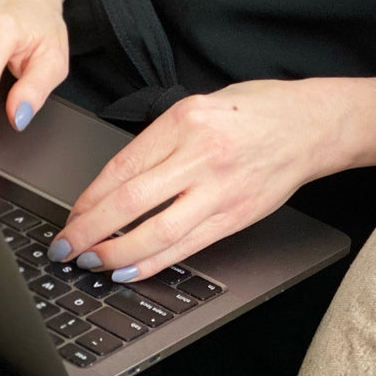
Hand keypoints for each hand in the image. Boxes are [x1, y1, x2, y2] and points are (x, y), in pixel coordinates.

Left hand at [49, 80, 337, 281]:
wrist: (311, 125)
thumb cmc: (256, 110)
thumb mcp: (200, 104)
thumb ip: (161, 138)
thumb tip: (117, 178)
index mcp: (185, 120)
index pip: (122, 166)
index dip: (88, 198)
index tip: (70, 215)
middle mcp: (202, 155)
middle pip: (130, 202)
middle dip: (89, 230)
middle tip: (64, 247)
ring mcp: (221, 190)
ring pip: (156, 232)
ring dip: (115, 253)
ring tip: (90, 262)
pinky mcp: (236, 216)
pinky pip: (186, 247)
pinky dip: (152, 263)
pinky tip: (128, 271)